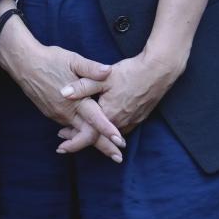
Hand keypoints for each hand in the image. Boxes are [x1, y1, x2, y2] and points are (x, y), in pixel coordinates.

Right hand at [0, 17, 124, 160]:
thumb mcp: (73, 60)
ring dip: (92, 142)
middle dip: (104, 147)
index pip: (94, 120)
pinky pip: (68, 127)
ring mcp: (57, 115)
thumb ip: (91, 68)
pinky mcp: (51, 113)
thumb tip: (109, 71)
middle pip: (87, 135)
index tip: (120, 142)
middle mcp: (66, 112)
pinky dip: (79, 134)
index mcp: (75, 100)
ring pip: (77, 133)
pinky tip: (85, 136)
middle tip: (119, 159)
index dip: (108, 131)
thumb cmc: (50, 60)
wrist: (24, 63)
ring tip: (107, 149)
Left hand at [61, 51, 182, 135]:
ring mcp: (131, 122)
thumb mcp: (103, 78)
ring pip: (108, 135)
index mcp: (109, 115)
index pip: (88, 135)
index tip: (60, 146)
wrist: (158, 72)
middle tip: (64, 139)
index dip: (73, 141)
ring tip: (78, 132)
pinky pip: (119, 130)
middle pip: (97, 137)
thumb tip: (62, 93)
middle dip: (80, 138)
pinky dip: (107, 131)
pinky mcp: (138, 118)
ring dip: (94, 135)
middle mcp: (120, 123)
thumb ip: (82, 86)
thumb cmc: (129, 74)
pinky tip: (102, 126)